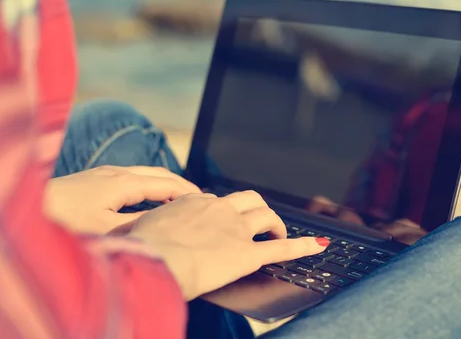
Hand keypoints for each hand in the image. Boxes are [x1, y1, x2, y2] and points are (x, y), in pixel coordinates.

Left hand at [44, 165, 200, 234]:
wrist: (24, 208)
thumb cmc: (64, 221)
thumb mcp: (106, 229)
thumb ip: (138, 224)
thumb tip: (165, 222)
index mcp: (123, 182)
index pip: (165, 183)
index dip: (186, 192)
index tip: (205, 201)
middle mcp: (115, 172)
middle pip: (157, 173)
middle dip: (179, 184)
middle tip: (198, 198)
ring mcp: (102, 173)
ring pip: (143, 173)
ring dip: (163, 183)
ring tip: (178, 197)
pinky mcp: (92, 179)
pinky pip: (130, 177)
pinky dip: (147, 184)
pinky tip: (145, 197)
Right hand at [129, 191, 328, 300]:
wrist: (152, 261)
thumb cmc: (141, 250)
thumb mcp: (142, 230)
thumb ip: (153, 228)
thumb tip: (146, 234)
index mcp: (194, 203)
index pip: (216, 201)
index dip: (224, 211)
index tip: (224, 220)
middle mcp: (218, 210)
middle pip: (248, 199)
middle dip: (257, 209)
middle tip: (259, 223)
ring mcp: (235, 229)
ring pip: (266, 215)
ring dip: (275, 224)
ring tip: (278, 234)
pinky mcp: (248, 253)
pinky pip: (282, 248)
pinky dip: (303, 246)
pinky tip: (319, 245)